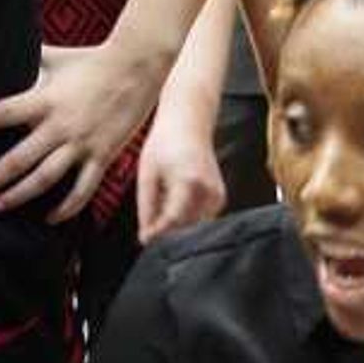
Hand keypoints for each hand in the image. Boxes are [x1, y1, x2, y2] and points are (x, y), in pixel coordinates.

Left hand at [0, 37, 172, 222]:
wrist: (138, 66)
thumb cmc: (94, 59)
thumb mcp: (57, 58)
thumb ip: (30, 58)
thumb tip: (6, 45)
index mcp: (45, 100)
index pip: (2, 113)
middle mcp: (60, 126)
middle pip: (18, 159)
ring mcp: (82, 144)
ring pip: (45, 179)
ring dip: (18, 197)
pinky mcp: (102, 156)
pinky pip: (82, 190)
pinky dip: (66, 208)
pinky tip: (49, 218)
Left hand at [135, 98, 227, 241]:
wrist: (188, 122)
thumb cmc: (164, 144)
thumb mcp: (147, 174)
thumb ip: (147, 207)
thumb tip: (146, 238)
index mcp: (189, 182)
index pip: (173, 220)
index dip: (157, 234)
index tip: (143, 240)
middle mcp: (209, 191)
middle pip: (185, 228)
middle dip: (166, 233)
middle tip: (148, 229)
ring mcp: (217, 196)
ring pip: (193, 226)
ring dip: (176, 226)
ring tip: (162, 206)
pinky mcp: (219, 198)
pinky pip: (200, 219)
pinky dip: (186, 218)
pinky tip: (174, 201)